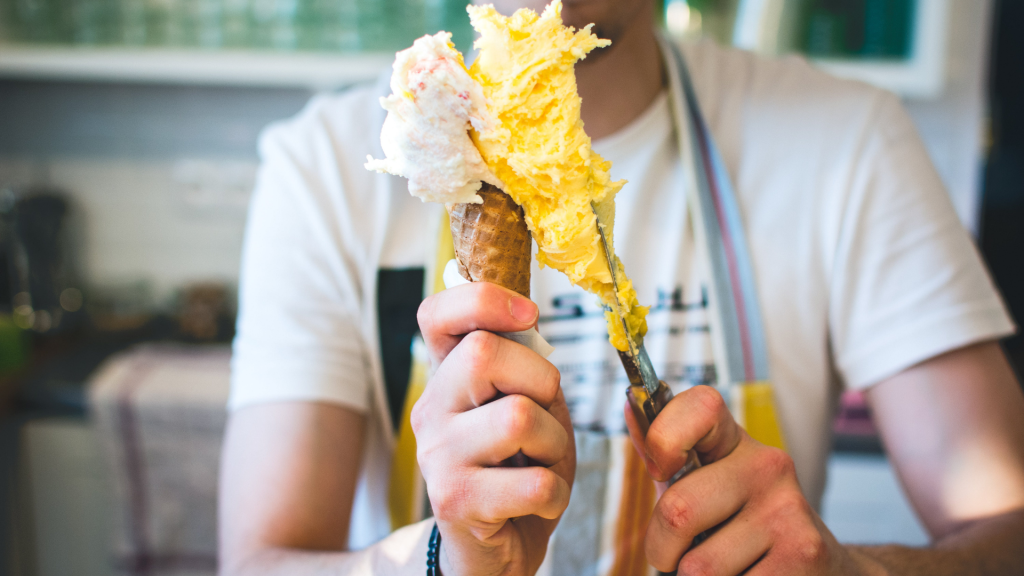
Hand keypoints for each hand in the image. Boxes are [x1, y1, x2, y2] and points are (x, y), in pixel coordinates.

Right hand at [412, 282, 575, 575]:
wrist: (494, 550)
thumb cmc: (518, 471)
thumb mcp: (529, 408)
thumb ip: (525, 369)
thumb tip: (527, 326)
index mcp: (447, 377)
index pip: (436, 314)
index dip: (483, 299)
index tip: (528, 315)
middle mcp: (431, 409)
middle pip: (485, 354)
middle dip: (542, 380)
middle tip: (546, 414)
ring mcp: (437, 455)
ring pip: (518, 417)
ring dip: (556, 444)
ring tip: (543, 463)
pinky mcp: (454, 500)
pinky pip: (533, 481)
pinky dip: (555, 492)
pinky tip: (539, 499)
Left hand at [625, 386, 862, 574]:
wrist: (818, 565)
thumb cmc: (740, 523)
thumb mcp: (706, 484)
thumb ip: (667, 458)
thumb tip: (631, 408)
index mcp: (734, 442)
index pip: (699, 407)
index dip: (663, 437)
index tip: (659, 471)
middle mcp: (767, 465)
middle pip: (677, 510)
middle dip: (661, 548)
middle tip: (673, 555)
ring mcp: (788, 509)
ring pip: (699, 566)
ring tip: (721, 567)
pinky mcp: (804, 553)